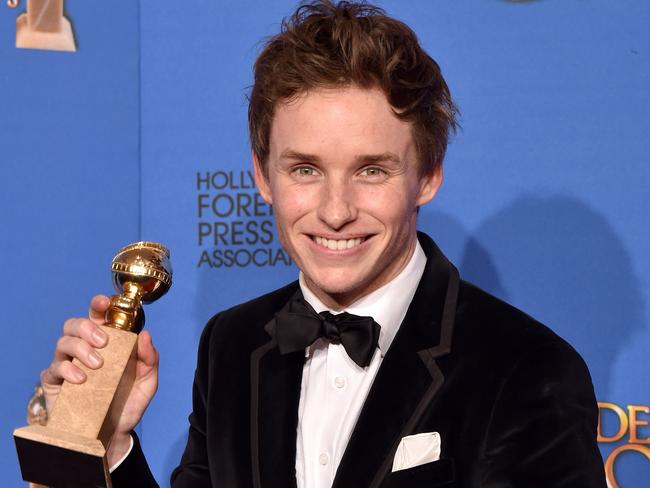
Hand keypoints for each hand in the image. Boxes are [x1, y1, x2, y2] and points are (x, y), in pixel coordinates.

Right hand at [41, 295, 159, 464]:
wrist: (116, 434)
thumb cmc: (130, 402)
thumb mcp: (148, 381)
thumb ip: (150, 359)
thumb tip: (146, 335)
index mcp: (107, 343)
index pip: (98, 317)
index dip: (98, 305)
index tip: (104, 302)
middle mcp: (84, 349)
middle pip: (74, 324)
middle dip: (87, 327)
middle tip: (104, 342)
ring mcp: (68, 365)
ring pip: (62, 342)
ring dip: (80, 348)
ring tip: (97, 365)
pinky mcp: (55, 384)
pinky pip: (53, 369)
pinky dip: (67, 370)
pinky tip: (81, 379)